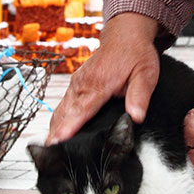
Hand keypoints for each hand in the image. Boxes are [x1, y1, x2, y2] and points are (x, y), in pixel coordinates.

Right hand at [46, 13, 159, 143]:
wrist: (125, 35)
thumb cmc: (136, 53)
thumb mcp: (146, 73)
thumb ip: (140, 95)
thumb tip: (136, 116)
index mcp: (98, 83)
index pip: (81, 111)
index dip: (68, 128)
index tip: (57, 143)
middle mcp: (83, 84)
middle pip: (64, 115)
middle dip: (56, 136)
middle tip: (49, 158)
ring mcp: (77, 84)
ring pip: (60, 111)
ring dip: (53, 130)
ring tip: (48, 153)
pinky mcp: (75, 84)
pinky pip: (63, 105)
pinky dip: (58, 121)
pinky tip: (56, 136)